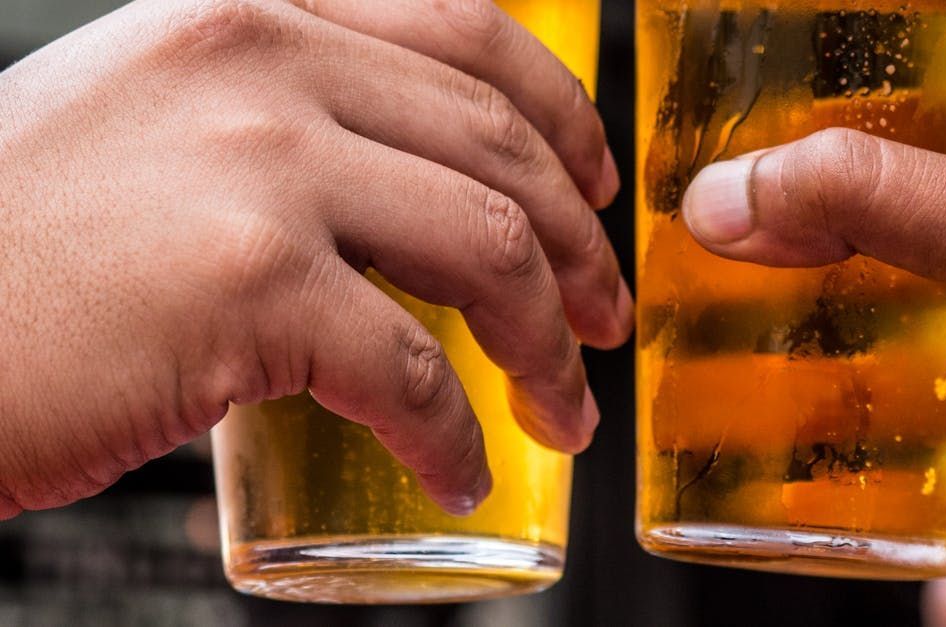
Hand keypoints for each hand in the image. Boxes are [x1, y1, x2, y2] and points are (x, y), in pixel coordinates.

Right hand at [0, 0, 631, 517]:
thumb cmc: (20, 242)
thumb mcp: (159, 119)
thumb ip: (280, 124)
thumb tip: (407, 199)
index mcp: (254, 11)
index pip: (469, 31)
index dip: (564, 116)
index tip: (596, 190)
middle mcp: (262, 61)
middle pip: (499, 149)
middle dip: (580, 249)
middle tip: (604, 320)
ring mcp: (257, 166)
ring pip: (485, 252)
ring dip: (548, 345)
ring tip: (566, 409)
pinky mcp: (247, 284)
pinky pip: (408, 372)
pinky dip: (456, 435)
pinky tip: (463, 472)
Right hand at [681, 88, 945, 595]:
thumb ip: (879, 204)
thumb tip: (735, 196)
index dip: (853, 155)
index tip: (763, 175)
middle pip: (934, 260)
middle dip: (844, 280)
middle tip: (747, 281)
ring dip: (872, 384)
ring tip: (771, 380)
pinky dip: (922, 482)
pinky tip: (854, 481)